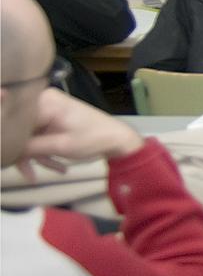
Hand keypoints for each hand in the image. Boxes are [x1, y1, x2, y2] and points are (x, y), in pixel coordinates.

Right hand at [15, 88, 143, 179]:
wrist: (117, 139)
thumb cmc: (93, 139)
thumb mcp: (59, 146)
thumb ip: (28, 148)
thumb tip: (5, 153)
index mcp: (44, 101)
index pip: (15, 121)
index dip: (10, 142)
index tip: (9, 159)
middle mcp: (43, 100)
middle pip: (21, 130)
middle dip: (25, 154)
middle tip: (29, 175)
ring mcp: (48, 109)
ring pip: (29, 135)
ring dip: (38, 156)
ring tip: (51, 172)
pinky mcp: (52, 119)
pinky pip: (39, 136)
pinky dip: (45, 151)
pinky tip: (58, 166)